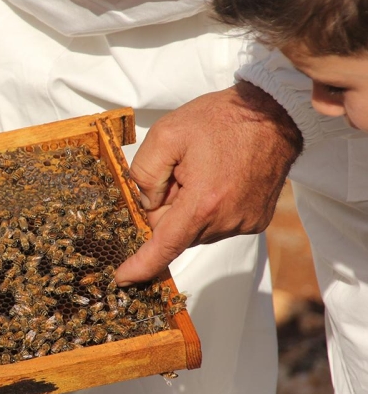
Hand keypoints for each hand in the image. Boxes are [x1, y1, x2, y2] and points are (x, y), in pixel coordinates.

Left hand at [115, 81, 302, 284]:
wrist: (272, 114)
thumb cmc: (219, 120)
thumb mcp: (166, 135)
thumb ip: (144, 173)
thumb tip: (146, 203)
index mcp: (204, 203)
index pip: (164, 247)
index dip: (141, 265)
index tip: (122, 279)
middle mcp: (227, 220)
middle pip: (176, 233)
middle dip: (167, 209)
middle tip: (179, 173)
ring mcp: (245, 222)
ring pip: (195, 229)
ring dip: (189, 208)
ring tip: (203, 171)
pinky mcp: (255, 220)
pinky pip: (216, 224)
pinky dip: (208, 208)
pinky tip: (217, 179)